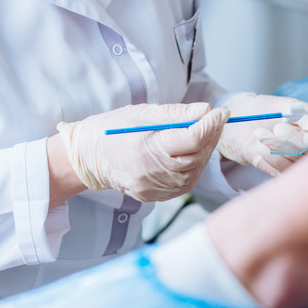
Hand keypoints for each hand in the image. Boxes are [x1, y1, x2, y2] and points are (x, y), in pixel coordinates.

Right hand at [57, 103, 228, 201]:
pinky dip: (192, 169)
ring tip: (204, 136)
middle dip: (211, 137)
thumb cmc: (112, 130)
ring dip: (204, 154)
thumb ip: (176, 114)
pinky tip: (191, 154)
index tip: (221, 112)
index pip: (192, 139)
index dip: (211, 125)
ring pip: (193, 174)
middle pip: (196, 157)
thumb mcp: (142, 113)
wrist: (86, 158)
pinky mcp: (152, 197)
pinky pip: (183, 185)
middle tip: (217, 121)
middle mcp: (150, 172)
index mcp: (147, 147)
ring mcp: (152, 188)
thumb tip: (205, 110)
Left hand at [218, 93, 307, 175]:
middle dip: (295, 141)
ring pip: (301, 163)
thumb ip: (305, 113)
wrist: (243, 122)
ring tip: (260, 133)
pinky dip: (271, 159)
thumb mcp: (288, 105)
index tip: (303, 135)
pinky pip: (285, 174)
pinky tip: (260, 146)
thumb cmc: (270, 109)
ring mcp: (306, 163)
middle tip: (277, 127)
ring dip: (279, 147)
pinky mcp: (288, 175)